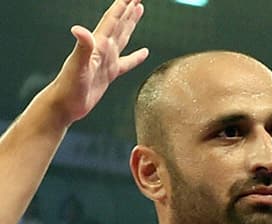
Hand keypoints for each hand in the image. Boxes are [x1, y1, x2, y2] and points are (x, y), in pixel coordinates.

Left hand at [48, 0, 148, 126]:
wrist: (65, 103)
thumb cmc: (69, 86)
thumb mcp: (77, 65)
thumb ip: (82, 47)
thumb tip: (78, 29)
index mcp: (98, 45)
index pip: (112, 20)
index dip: (122, 6)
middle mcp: (103, 49)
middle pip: (119, 23)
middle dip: (128, 9)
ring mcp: (107, 60)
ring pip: (123, 37)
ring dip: (130, 23)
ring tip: (139, 10)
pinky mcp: (109, 73)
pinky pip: (127, 62)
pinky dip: (136, 57)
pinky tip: (144, 52)